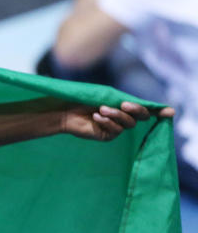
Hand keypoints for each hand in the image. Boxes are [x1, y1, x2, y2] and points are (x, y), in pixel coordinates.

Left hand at [60, 101, 174, 140]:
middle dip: (135, 110)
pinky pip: (114, 131)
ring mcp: (115, 128)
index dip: (158, 111)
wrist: (63, 110)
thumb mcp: (103, 96)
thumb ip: (120, 99)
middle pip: (139, 117)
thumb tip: (132, 102)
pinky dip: (106, 122)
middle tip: (125, 105)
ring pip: (127, 124)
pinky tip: (96, 116)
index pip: (144, 109)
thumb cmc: (82, 100)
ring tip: (101, 109)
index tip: (169, 112)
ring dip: (115, 115)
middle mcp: (122, 118)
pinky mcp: (106, 136)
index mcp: (123, 106)